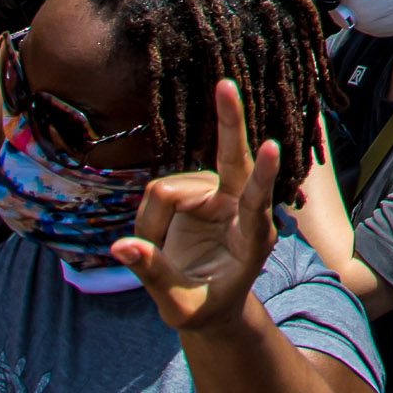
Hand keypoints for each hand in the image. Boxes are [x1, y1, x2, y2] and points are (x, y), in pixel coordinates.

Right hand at [115, 75, 279, 337]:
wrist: (212, 304)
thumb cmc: (204, 308)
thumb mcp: (180, 307)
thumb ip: (154, 275)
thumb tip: (120, 247)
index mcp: (253, 239)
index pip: (257, 201)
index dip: (262, 174)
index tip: (272, 145)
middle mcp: (240, 208)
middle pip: (233, 157)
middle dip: (229, 121)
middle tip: (226, 84)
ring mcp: (219, 194)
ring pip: (169, 190)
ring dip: (154, 222)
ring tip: (161, 253)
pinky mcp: (200, 190)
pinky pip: (160, 192)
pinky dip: (151, 217)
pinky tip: (161, 236)